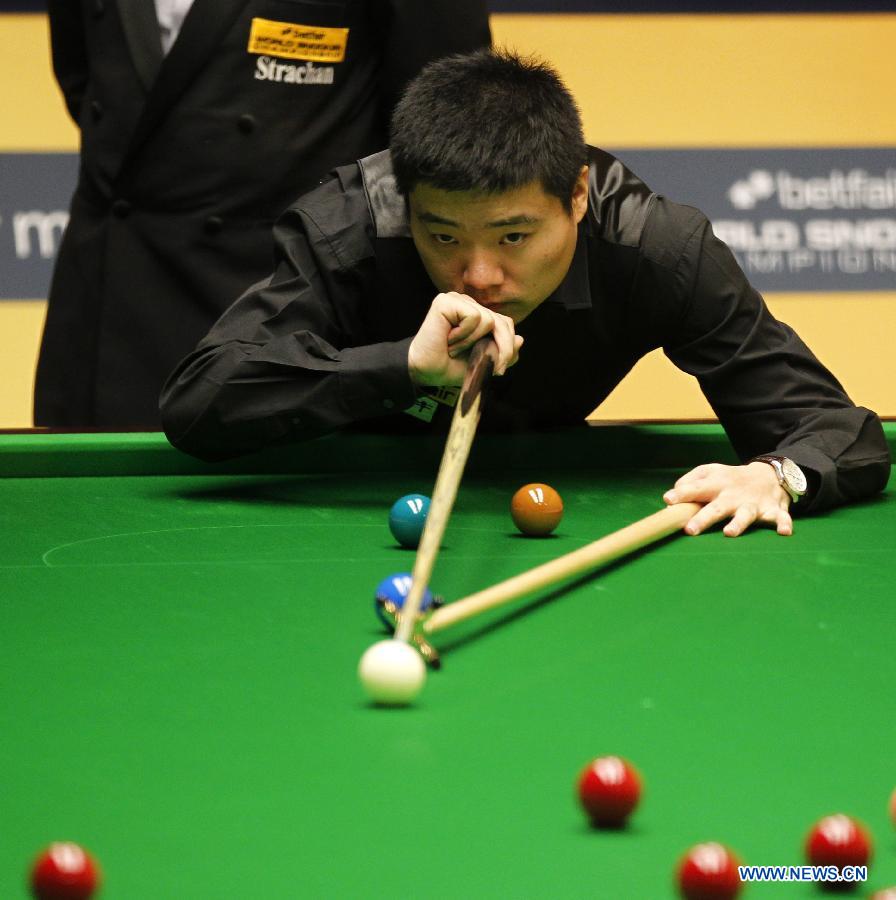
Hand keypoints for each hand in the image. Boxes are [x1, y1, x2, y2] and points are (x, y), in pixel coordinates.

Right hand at [408, 292, 522, 386]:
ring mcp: (457, 300)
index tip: (499, 369)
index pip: (506, 324)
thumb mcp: (484, 363)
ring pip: (489, 319)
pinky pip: (474, 317)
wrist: (426, 373)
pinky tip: (449, 339)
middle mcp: (468, 304)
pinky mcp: (446, 301)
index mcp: (478, 316)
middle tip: (485, 364)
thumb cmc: (450, 366)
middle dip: (500, 347)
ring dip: (473, 342)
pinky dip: (464, 335)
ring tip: (455, 348)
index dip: (507, 347)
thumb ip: (503, 352)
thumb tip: (520, 339)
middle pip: (502, 321)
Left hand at [663, 462, 792, 536]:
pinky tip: (784, 532)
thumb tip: (670, 498)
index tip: (669, 501)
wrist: (769, 474)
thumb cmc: (730, 478)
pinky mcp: (773, 510)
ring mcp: (753, 504)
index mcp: (716, 485)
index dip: (682, 494)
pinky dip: (784, 524)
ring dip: (738, 524)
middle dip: (703, 518)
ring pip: (745, 515)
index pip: (696, 489)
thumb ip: (689, 482)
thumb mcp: (709, 472)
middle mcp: (733, 495)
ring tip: (729, 533)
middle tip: (690, 529)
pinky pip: (780, 518)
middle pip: (717, 508)